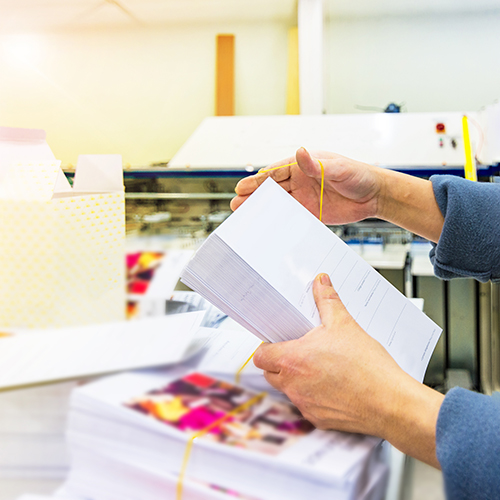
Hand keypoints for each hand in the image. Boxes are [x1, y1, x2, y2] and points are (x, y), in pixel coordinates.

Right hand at [231, 148, 381, 224]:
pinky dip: (279, 221)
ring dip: (262, 208)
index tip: (242, 187)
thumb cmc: (359, 175)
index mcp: (304, 165)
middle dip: (254, 195)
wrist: (375, 195)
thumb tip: (300, 152)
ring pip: (278, 203)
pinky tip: (267, 226)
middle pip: (272, 188)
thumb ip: (317, 164)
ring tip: (245, 215)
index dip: (258, 181)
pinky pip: (291, 216)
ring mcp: (305, 197)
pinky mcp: (312, 212)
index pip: (275, 173)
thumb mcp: (338, 168)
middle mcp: (301, 180)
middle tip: (236, 203)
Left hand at [253, 272, 443, 467]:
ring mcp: (304, 404)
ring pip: (287, 390)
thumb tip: (320, 282)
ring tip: (320, 366)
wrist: (391, 403)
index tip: (280, 341)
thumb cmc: (368, 367)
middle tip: (300, 351)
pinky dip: (313, 395)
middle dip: (279, 362)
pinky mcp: (318, 419)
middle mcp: (293, 385)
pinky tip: (333, 385)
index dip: (267, 346)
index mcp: (293, 360)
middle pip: (270, 373)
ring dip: (296, 378)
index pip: (261, 355)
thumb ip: (327, 300)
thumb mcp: (345, 324)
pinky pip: (305, 405)